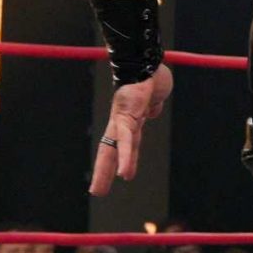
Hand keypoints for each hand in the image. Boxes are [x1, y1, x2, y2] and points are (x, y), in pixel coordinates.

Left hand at [92, 70, 170, 195]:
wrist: (147, 60)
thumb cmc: (151, 76)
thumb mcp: (155, 98)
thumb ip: (152, 107)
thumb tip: (152, 111)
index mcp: (128, 120)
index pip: (119, 145)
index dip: (114, 161)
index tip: (112, 178)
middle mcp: (122, 122)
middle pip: (110, 151)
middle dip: (103, 172)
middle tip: (96, 192)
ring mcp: (123, 120)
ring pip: (115, 149)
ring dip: (108, 170)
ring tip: (102, 190)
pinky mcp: (128, 117)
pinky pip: (127, 141)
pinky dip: (124, 158)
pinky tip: (124, 173)